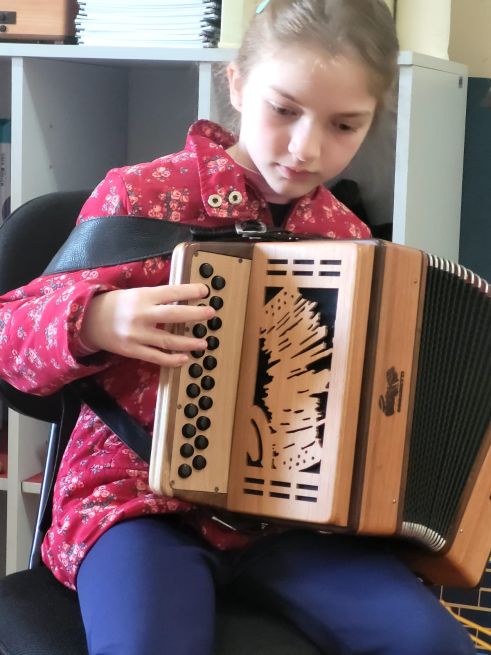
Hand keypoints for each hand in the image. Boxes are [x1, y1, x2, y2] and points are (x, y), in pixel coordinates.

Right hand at [79, 283, 213, 366]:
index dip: (190, 291)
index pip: (171, 292)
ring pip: (168, 340)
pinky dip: (172, 360)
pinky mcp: (132, 350)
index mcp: (142, 296)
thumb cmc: (116, 305)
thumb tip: (184, 299)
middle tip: (211, 314)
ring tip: (204, 343)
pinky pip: (156, 357)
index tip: (205, 291)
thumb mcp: (136, 294)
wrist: (88, 321)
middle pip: (174, 315)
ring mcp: (136, 335)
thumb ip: (157, 298)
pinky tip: (185, 359)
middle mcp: (140, 315)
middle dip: (195, 314)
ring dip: (189, 342)